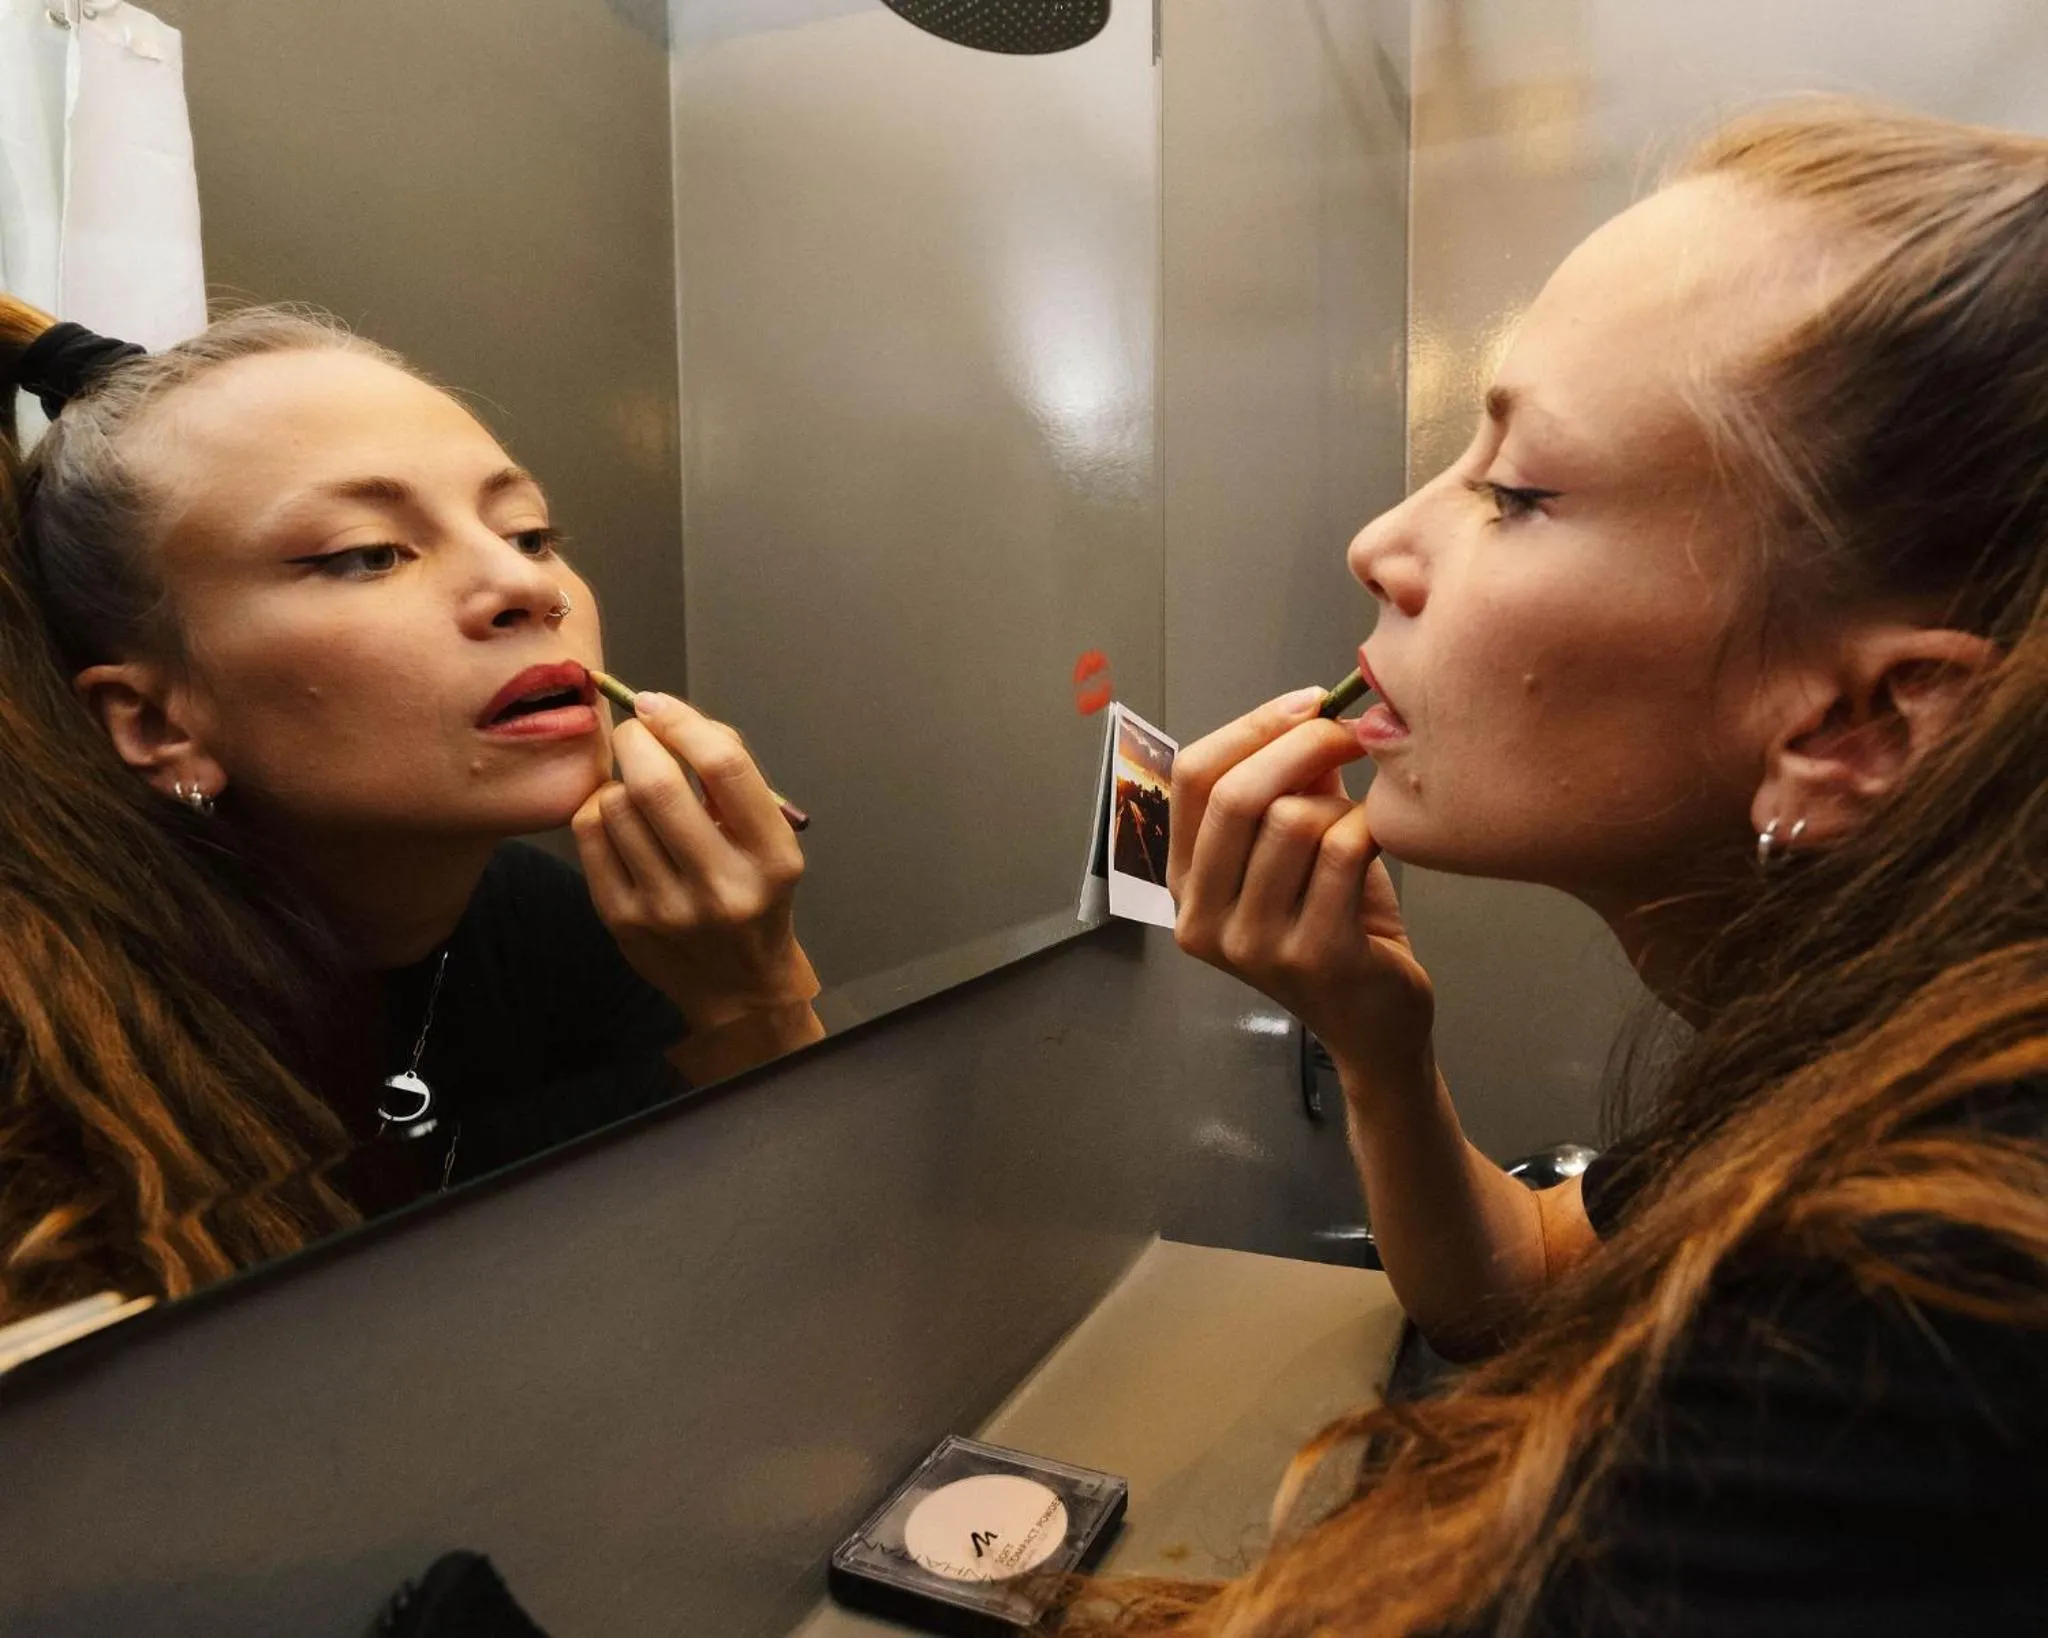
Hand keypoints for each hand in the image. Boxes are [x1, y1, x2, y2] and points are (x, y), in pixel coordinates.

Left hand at [572, 692, 818, 1037]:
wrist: (737, 987)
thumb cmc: (752, 895)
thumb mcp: (769, 841)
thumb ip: (731, 779)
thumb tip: (667, 717)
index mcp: (771, 858)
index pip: (724, 766)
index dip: (682, 722)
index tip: (658, 706)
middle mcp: (722, 886)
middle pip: (658, 783)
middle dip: (635, 740)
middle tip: (634, 732)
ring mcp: (668, 907)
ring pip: (617, 805)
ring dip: (620, 780)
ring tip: (636, 791)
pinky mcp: (623, 919)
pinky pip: (589, 834)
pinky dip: (598, 809)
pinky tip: (617, 817)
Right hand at [1168, 687, 1434, 1084]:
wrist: (1376, 1024)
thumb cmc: (1337, 927)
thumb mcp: (1297, 851)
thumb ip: (1291, 786)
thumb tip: (1308, 712)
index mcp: (1184, 884)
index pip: (1192, 778)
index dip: (1251, 727)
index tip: (1308, 703)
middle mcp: (1203, 918)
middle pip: (1236, 795)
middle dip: (1302, 745)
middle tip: (1354, 733)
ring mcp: (1253, 943)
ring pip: (1294, 820)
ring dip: (1344, 803)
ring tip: (1363, 821)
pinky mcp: (1312, 955)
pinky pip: (1341, 852)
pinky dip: (1372, 828)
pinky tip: (1384, 840)